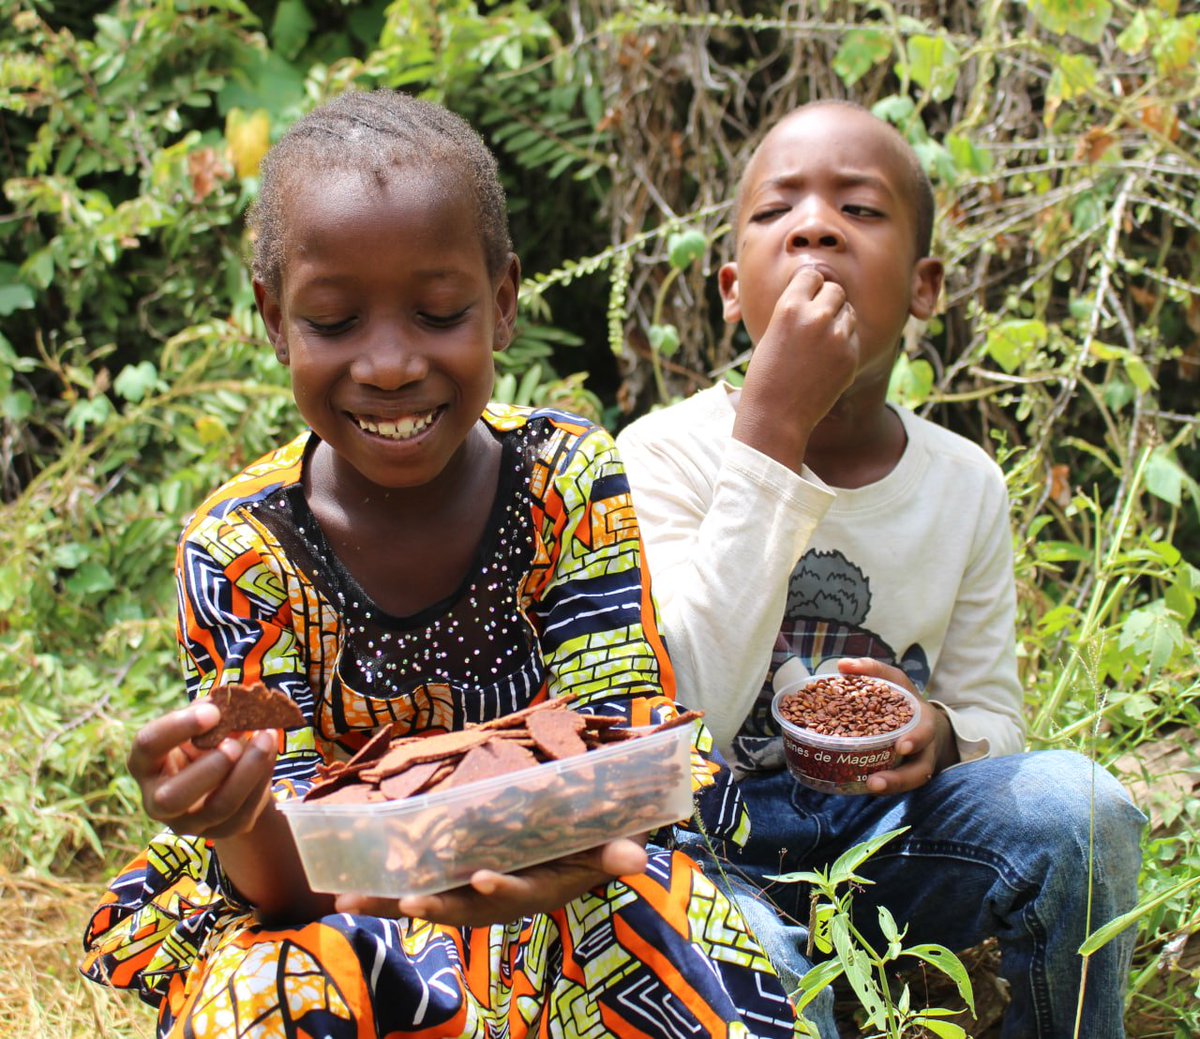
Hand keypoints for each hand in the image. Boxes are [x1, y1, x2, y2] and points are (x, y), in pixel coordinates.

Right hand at [128, 701, 278, 838]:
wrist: (223, 778)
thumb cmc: (204, 742)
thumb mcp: (201, 724)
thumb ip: (210, 712)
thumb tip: (229, 702)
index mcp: (145, 763)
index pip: (148, 745)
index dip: (178, 726)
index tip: (213, 710)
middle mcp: (157, 800)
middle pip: (173, 796)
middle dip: (210, 767)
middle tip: (235, 742)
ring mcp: (187, 822)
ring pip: (219, 807)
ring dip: (248, 770)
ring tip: (266, 738)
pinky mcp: (219, 832)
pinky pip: (244, 812)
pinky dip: (262, 780)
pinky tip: (270, 756)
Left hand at [334, 837, 649, 927]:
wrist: (571, 857)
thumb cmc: (589, 846)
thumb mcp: (607, 848)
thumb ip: (616, 853)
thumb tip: (637, 858)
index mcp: (538, 888)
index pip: (520, 892)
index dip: (503, 888)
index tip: (483, 877)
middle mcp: (500, 897)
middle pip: (464, 907)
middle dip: (436, 905)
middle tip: (407, 902)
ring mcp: (473, 892)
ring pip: (430, 901)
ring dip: (391, 901)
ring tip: (351, 899)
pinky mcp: (454, 880)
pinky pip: (417, 887)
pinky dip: (384, 889)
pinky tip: (347, 887)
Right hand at [733, 266, 858, 471]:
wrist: (775, 416)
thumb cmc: (766, 375)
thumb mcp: (772, 332)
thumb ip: (796, 310)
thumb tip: (821, 290)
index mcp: (789, 307)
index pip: (812, 275)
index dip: (809, 287)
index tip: (804, 299)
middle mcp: (816, 317)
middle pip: (836, 290)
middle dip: (827, 301)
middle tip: (814, 321)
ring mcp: (837, 338)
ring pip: (848, 312)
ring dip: (838, 320)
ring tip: (819, 342)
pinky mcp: (851, 357)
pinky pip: (853, 336)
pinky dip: (843, 343)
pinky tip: (825, 360)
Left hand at [831, 658, 958, 795]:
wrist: (925, 723)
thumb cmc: (905, 700)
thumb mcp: (894, 681)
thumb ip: (872, 670)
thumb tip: (842, 665)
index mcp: (923, 723)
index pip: (925, 732)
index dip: (916, 739)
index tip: (902, 746)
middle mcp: (924, 749)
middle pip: (919, 770)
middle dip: (900, 778)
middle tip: (876, 782)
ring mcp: (915, 766)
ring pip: (909, 784)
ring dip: (890, 788)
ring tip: (867, 788)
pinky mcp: (903, 776)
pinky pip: (896, 787)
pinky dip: (881, 788)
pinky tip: (859, 787)